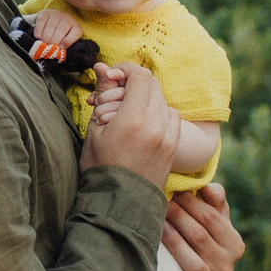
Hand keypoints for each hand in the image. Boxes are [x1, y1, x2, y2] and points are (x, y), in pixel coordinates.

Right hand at [29, 7, 83, 58]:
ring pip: (51, 26)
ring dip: (45, 37)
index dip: (68, 41)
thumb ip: (62, 48)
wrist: (48, 24)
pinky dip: (39, 30)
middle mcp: (67, 19)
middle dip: (54, 41)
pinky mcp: (45, 13)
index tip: (61, 48)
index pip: (75, 33)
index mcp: (75, 28)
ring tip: (42, 44)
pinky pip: (42, 21)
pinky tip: (37, 36)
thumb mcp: (63, 43)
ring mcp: (56, 14)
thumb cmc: (57, 38)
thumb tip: (57, 55)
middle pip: (61, 30)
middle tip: (48, 49)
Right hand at [80, 63, 179, 186]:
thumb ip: (104, 95)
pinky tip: (143, 124)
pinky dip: (159, 113)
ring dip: (147, 98)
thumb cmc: (100, 169)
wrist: (119, 204)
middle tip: (117, 93)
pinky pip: (172, 117)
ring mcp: (169, 136)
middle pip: (153, 86)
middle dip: (134, 83)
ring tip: (128, 110)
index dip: (126, 70)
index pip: (140, 77)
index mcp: (134, 120)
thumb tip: (102, 67)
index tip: (113, 75)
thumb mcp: (95, 130)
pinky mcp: (174, 146)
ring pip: (163, 100)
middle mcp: (156, 125)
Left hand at [159, 184, 241, 270]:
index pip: (212, 219)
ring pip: (192, 262)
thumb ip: (216, 198)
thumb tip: (207, 189)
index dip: (191, 203)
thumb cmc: (208, 232)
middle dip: (178, 217)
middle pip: (199, 237)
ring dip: (174, 243)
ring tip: (157, 225)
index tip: (173, 191)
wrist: (208, 265)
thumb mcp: (219, 215)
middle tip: (160, 202)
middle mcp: (228, 264)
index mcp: (235, 243)